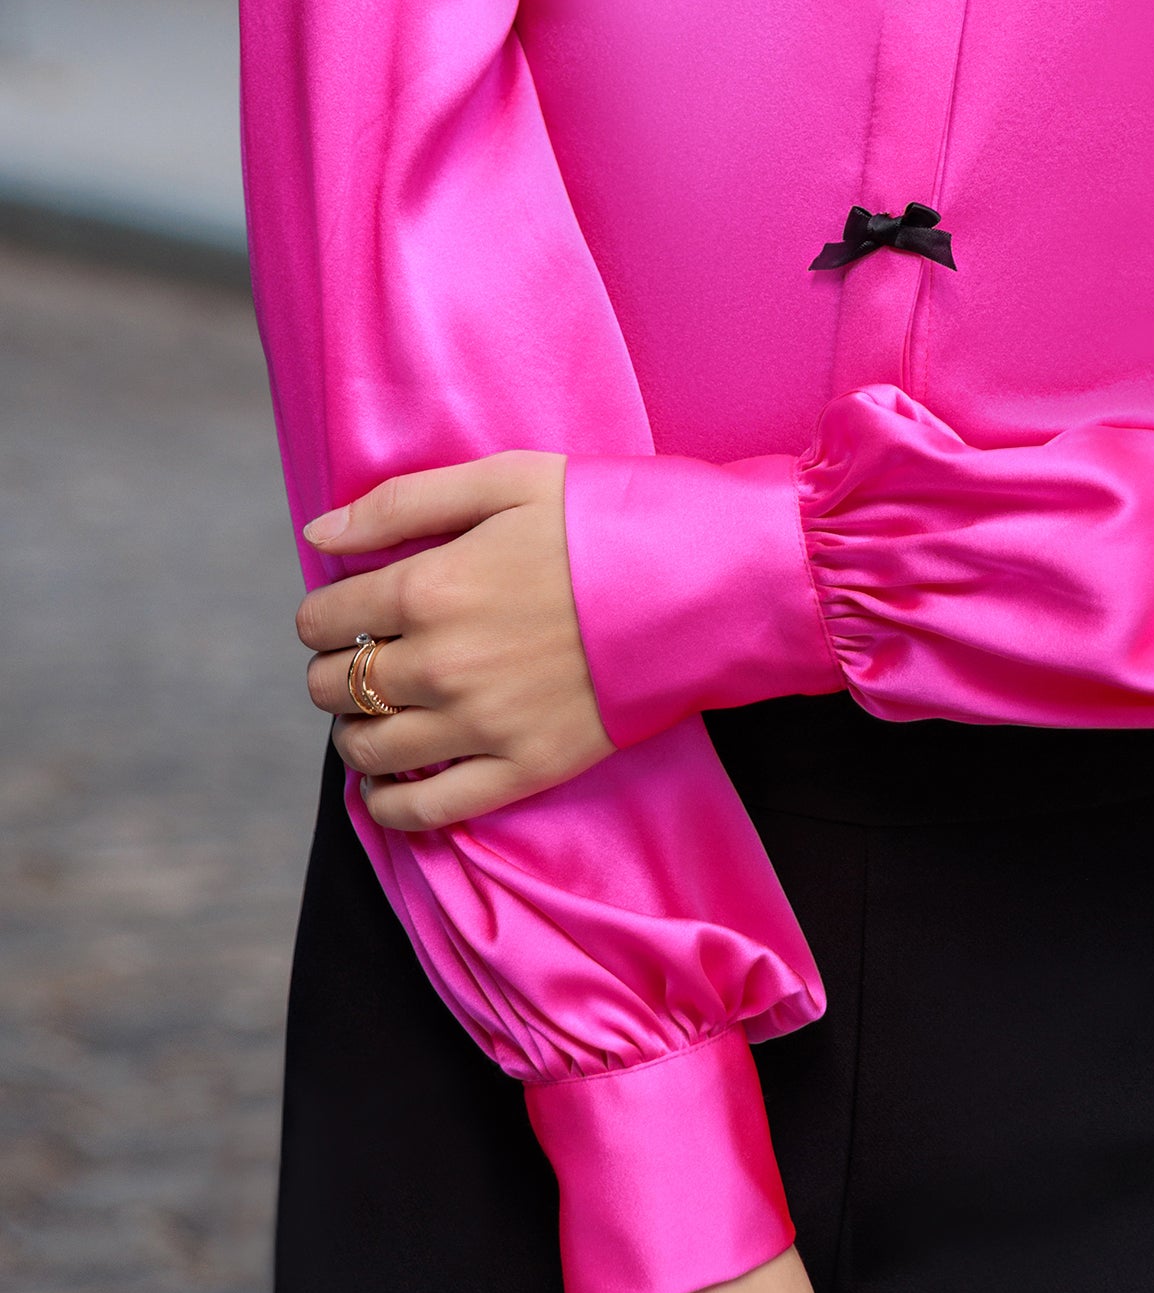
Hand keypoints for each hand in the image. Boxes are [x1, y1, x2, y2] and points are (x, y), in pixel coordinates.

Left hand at [296, 453, 613, 829]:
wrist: (697, 581)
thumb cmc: (600, 518)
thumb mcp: (505, 480)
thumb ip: (402, 503)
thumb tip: (318, 533)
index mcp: (431, 586)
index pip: (324, 616)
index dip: (319, 613)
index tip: (338, 610)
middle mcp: (442, 663)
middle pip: (334, 685)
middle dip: (332, 668)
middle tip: (360, 655)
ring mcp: (481, 724)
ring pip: (368, 748)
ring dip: (353, 730)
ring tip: (375, 711)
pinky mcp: (523, 768)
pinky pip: (426, 811)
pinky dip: (388, 805)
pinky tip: (386, 785)